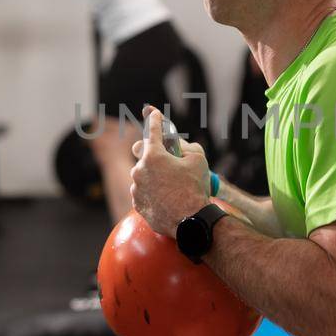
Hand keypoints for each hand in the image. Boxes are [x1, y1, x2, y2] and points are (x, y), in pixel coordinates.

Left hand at [129, 106, 209, 235]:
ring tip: (173, 187)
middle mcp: (139, 170)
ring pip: (143, 176)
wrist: (191, 222)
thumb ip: (185, 146)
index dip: (154, 119)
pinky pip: (144, 193)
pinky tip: (168, 199)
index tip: (152, 113)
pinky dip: (153, 193)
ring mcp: (136, 189)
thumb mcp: (198, 159)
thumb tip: (178, 146)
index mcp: (153, 155)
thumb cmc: (195, 189)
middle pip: (142, 154)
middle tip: (166, 160)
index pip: (151, 130)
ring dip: (154, 176)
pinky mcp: (138, 205)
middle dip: (153, 154)